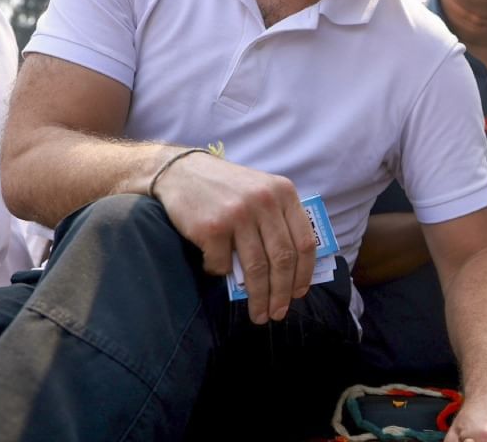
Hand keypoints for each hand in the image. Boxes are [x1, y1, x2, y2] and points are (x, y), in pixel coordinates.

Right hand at [154, 151, 315, 324]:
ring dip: (259, 298)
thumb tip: (293, 271)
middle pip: (283, 259)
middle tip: (278, 313)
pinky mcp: (212, 227)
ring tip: (259, 314)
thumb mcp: (262, 191)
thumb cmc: (226, 188)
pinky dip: (220, 273)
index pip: (305, 241)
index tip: (299, 293)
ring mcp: (238, 214)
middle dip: (282, 293)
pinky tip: (217, 271)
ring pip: (256, 268)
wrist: (181, 171)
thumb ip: (279, 220)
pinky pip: (222, 264)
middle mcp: (264, 201)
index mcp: (283, 193)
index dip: (304, 273)